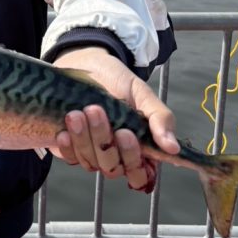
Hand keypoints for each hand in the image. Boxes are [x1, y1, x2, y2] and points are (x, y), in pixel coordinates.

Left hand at [48, 46, 178, 191]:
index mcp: (139, 148)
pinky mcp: (70, 148)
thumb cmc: (117, 80)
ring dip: (84, 139)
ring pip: (90, 162)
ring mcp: (92, 153)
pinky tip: (64, 131)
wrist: (86, 64)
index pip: (140, 173)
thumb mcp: (142, 93)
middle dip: (104, 140)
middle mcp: (116, 155)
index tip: (126, 133)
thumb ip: (159, 118)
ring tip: (76, 113)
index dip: (134, 161)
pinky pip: (70, 158)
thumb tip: (173, 148)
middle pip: (113, 168)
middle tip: (96, 111)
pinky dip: (68, 147)